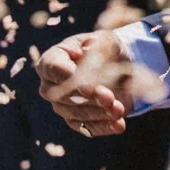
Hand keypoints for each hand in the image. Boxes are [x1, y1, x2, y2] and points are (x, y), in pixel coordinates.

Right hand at [35, 28, 156, 137]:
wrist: (118, 67)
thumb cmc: (106, 50)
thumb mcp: (106, 42)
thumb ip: (97, 45)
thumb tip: (84, 52)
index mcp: (51, 59)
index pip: (53, 68)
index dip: (69, 78)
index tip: (88, 86)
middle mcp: (50, 84)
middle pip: (63, 95)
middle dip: (88, 98)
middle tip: (109, 98)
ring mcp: (61, 104)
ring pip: (74, 113)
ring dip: (98, 113)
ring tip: (120, 110)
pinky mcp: (75, 120)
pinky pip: (85, 127)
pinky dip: (103, 127)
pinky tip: (119, 124)